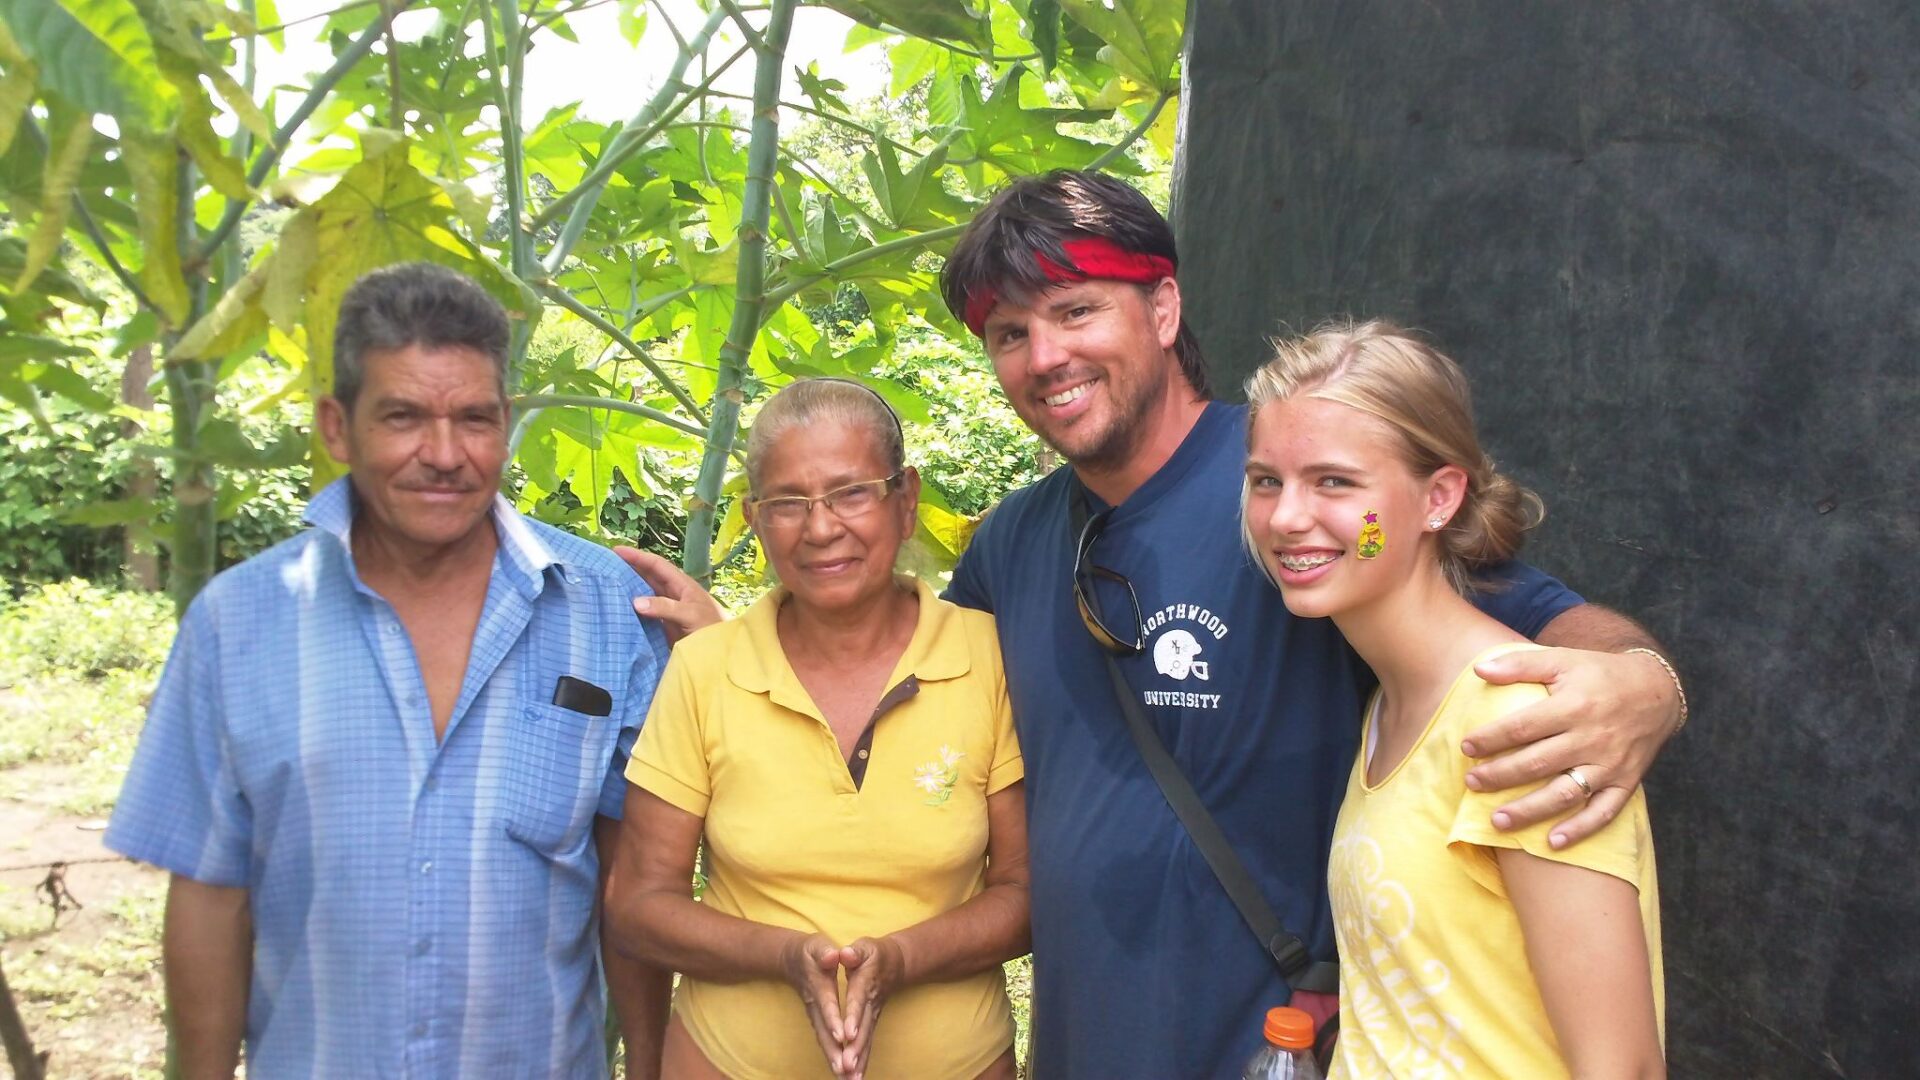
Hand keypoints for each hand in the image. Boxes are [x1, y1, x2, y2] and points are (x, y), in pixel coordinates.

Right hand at [613, 546, 725, 644]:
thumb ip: (665, 608)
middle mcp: (673, 594)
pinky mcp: (664, 626)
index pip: (657, 565)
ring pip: (644, 594)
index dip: (637, 556)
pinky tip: (618, 609)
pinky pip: (645, 614)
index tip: (616, 550)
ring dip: (629, 589)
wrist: (723, 654)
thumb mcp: (690, 615)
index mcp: (682, 585)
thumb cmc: (712, 629)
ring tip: (607, 583)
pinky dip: (632, 610)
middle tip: (605, 565)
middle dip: (629, 569)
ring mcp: (668, 610)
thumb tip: (635, 601)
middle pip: (648, 577)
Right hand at [780, 933, 850, 1074]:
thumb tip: (833, 955)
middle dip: (835, 1051)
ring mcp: (815, 1016)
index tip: (843, 1036)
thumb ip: (825, 951)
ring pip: (825, 1041)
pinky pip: (826, 1043)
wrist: (792, 959)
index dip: (834, 1019)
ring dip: (834, 1060)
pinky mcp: (818, 1022)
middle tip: (846, 1069)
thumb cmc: (810, 951)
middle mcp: (816, 1006)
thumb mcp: (818, 945)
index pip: (827, 1005)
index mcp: (819, 986)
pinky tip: (844, 1075)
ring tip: (847, 1079)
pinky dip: (834, 1059)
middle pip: (824, 1032)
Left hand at [834, 936, 905, 1079]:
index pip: (858, 1001)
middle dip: (855, 1048)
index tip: (847, 1035)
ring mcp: (873, 1015)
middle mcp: (871, 1003)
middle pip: (863, 1027)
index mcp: (865, 983)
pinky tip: (856, 1078)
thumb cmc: (875, 953)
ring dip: (859, 1060)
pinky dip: (863, 1061)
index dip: (853, 1017)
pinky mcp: (873, 1022)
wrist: (896, 962)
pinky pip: (868, 1044)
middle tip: (846, 1066)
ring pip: (866, 1039)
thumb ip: (854, 952)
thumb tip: (845, 953)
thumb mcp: (864, 946)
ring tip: (850, 1079)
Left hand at [1462, 647, 1678, 846]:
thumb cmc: (1599, 675)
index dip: (1492, 738)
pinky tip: (1553, 843)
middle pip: (1539, 763)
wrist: (1658, 692)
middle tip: (1471, 782)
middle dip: (1501, 775)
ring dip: (1530, 811)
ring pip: (1566, 793)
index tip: (1465, 746)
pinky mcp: (1626, 782)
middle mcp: (1593, 738)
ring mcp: (1611, 763)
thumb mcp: (1563, 659)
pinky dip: (1581, 830)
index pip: (1524, 727)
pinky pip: (1604, 811)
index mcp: (1574, 705)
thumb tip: (1479, 668)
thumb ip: (1520, 664)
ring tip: (1497, 821)